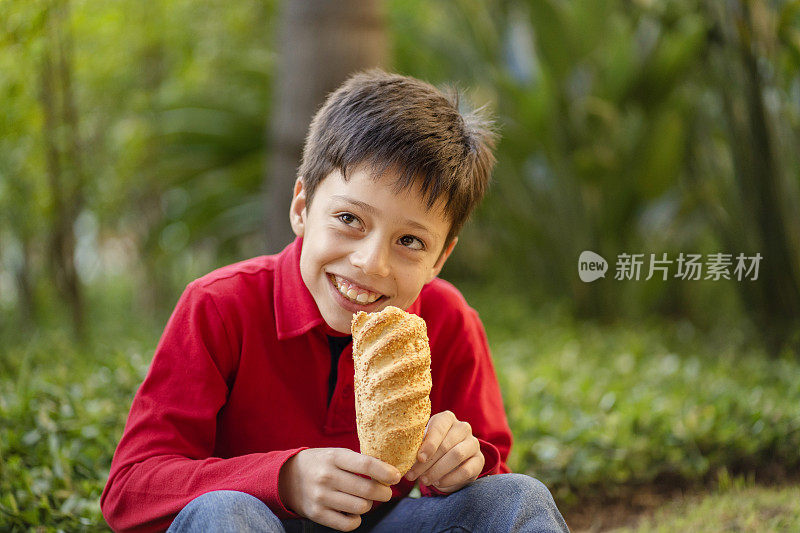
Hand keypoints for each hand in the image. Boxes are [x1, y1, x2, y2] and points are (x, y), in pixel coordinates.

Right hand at [278, 448, 400, 530]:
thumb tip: (390, 473)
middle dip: (384, 492)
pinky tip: (354, 511)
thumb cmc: (321, 464)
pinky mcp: (317, 514)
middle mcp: (327, 476)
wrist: (287, 477)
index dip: (386, 472)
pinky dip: (357, 519)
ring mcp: (321, 497)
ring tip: (366, 499)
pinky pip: (348, 524)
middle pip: (367, 489)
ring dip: (369, 505)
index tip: (396, 476)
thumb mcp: (337, 454)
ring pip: (361, 507)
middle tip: (385, 491)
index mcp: (334, 457)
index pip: (366, 464)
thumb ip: (360, 462)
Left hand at [404, 410, 483, 492]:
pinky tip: (438, 483)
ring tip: (424, 480)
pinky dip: (449, 479)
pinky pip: (466, 470)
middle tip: (413, 475)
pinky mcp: (479, 460)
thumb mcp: (423, 444)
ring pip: (456, 456)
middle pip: (445, 444)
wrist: (450, 463)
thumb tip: (405, 455)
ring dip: (437, 471)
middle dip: (427, 463)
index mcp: (446, 418)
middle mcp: (462, 427)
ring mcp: (473, 443)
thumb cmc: (431, 449)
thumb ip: (417, 446)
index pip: (438, 427)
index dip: (428, 443)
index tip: (419, 458)